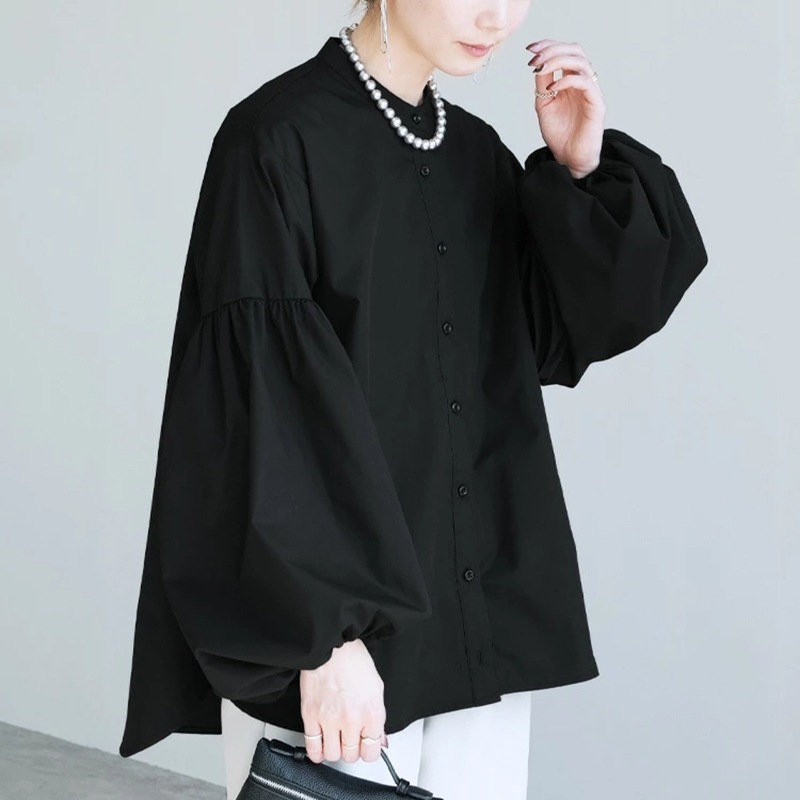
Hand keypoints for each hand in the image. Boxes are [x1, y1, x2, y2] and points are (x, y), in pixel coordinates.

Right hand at [299, 639, 388, 762]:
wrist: (332, 645)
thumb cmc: (354, 661)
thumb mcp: (376, 688)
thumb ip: (378, 719)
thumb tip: (379, 739)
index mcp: (372, 713)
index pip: (371, 753)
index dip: (368, 750)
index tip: (364, 745)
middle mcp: (352, 720)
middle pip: (351, 756)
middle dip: (351, 749)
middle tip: (349, 739)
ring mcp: (330, 720)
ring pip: (332, 755)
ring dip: (334, 751)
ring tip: (335, 740)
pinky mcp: (310, 716)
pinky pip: (312, 747)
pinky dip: (316, 752)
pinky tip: (320, 747)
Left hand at [525, 39, 606, 179]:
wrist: (569, 159)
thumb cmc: (559, 135)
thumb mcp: (544, 105)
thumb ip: (543, 85)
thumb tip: (537, 64)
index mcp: (571, 81)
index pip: (565, 53)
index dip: (549, 45)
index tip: (530, 48)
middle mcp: (583, 83)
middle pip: (575, 51)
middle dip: (553, 49)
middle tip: (534, 57)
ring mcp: (591, 92)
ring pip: (581, 62)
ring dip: (558, 60)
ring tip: (540, 69)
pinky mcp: (597, 104)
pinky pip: (585, 83)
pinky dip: (567, 80)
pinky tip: (552, 89)